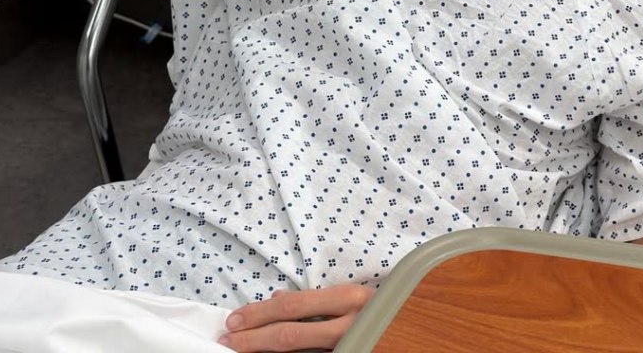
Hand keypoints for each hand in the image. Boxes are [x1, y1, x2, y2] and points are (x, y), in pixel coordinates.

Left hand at [218, 283, 371, 350]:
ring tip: (239, 351)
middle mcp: (349, 324)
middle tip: (226, 340)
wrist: (415, 332)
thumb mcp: (350, 296)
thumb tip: (276, 298)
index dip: (259, 314)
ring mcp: (350, 346)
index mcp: (349, 298)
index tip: (233, 320)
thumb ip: (315, 300)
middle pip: (289, 335)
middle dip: (252, 339)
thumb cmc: (383, 306)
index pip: (293, 306)